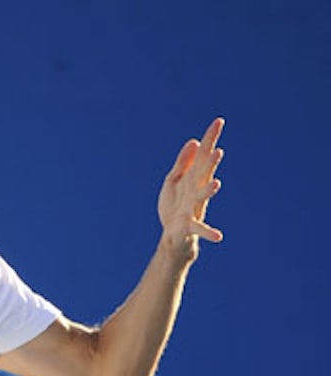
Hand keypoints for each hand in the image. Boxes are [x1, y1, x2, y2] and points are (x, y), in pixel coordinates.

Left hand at [158, 117, 224, 257]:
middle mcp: (196, 191)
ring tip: (216, 184)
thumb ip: (183, 163)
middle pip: (203, 175)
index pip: (202, 156)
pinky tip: (220, 236)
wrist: (173, 235)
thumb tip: (194, 141)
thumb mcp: (173, 181)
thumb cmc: (174, 206)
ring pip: (202, 198)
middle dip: (210, 164)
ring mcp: (193, 208)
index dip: (210, 139)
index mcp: (191, 178)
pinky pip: (200, 229)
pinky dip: (210, 232)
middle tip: (217, 151)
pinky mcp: (189, 225)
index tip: (219, 121)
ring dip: (209, 191)